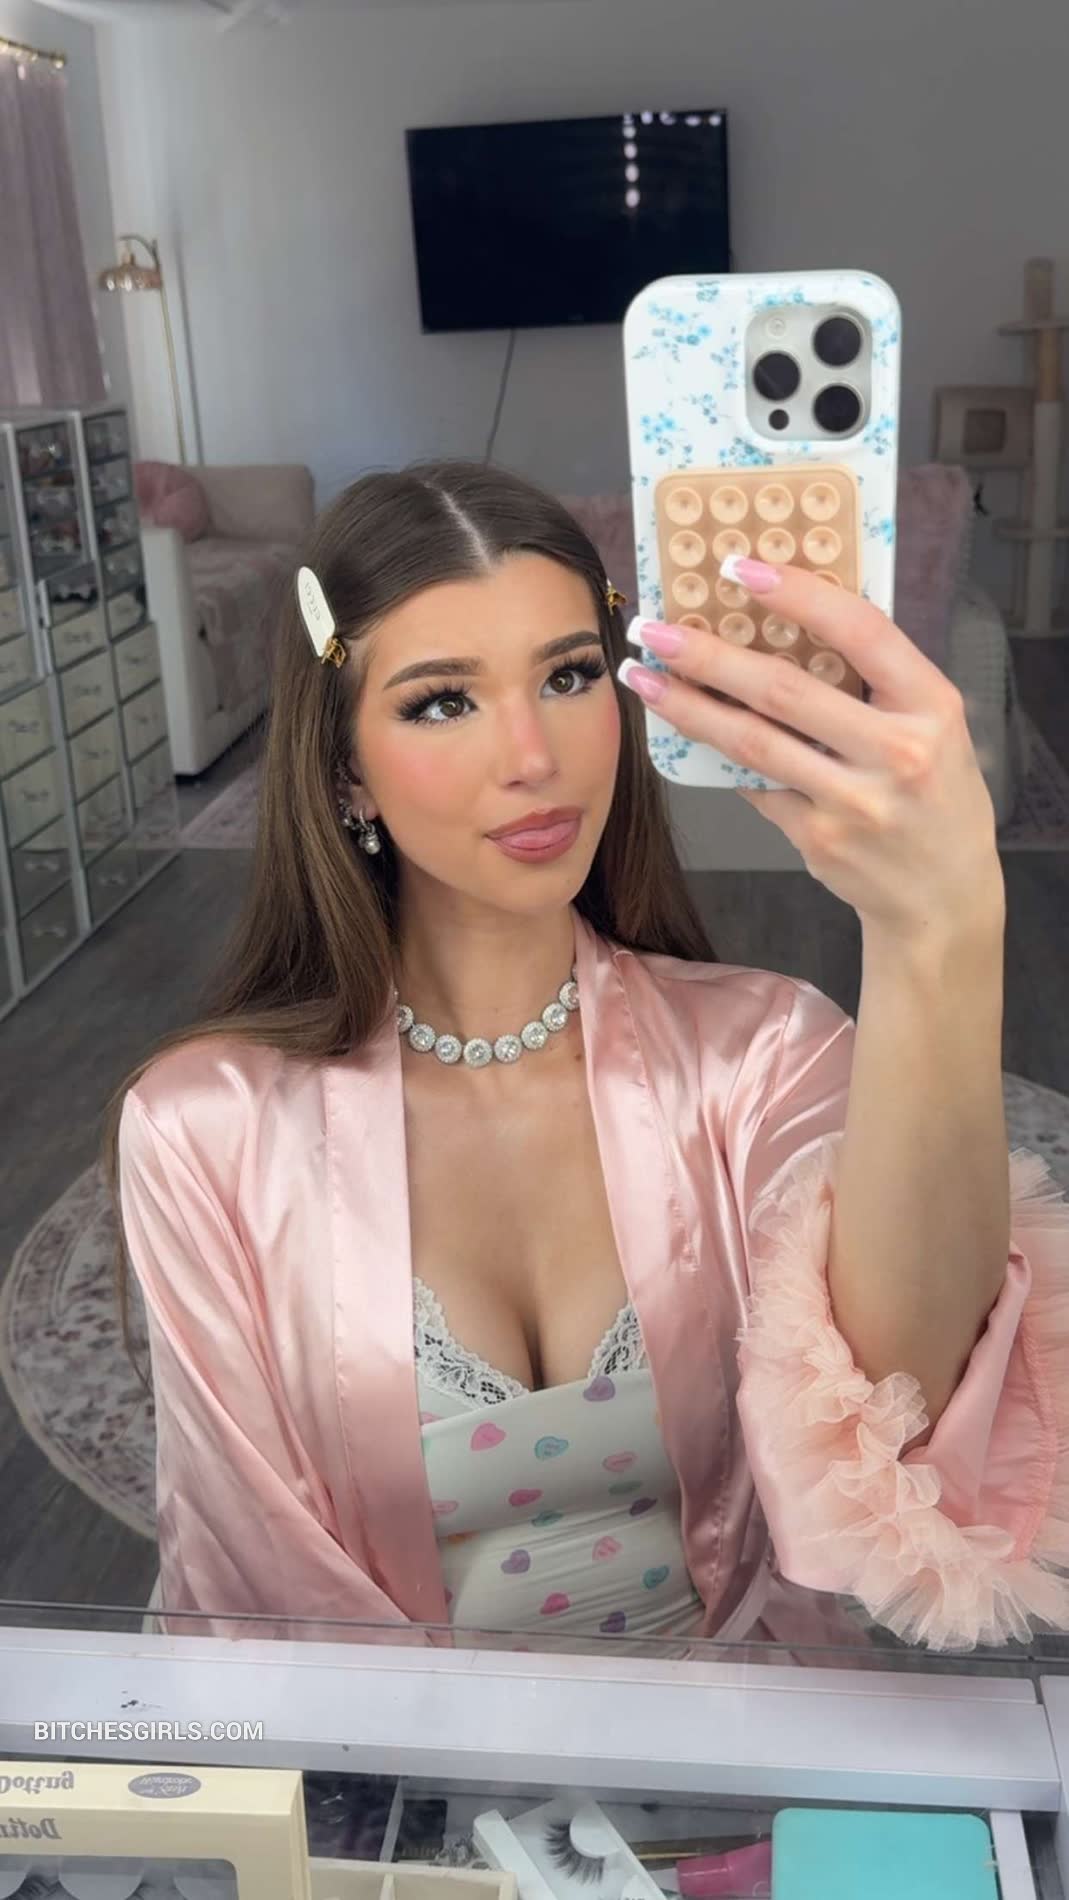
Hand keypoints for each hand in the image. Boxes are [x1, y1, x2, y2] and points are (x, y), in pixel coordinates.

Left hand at [618, 558, 1004, 942]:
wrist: (943, 893)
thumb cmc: (934, 792)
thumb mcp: (933, 724)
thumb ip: (877, 678)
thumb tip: (782, 619)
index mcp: (932, 704)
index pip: (860, 631)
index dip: (797, 593)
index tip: (737, 568)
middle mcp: (898, 752)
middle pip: (784, 690)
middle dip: (708, 654)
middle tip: (654, 629)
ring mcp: (855, 802)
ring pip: (753, 742)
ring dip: (689, 706)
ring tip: (643, 678)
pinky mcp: (819, 839)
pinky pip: (755, 785)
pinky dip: (720, 756)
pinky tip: (685, 729)